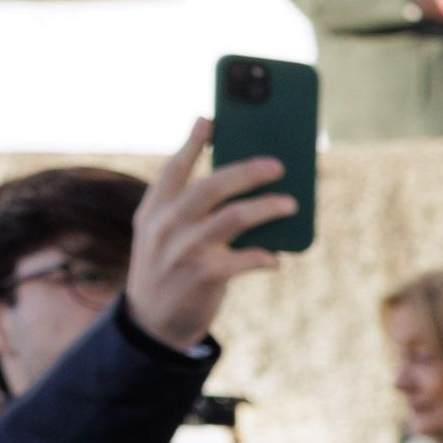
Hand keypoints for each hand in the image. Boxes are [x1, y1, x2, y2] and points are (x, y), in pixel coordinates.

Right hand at [122, 122, 290, 353]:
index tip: (210, 119)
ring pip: (233, 217)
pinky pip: (245, 258)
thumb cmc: (170, 268)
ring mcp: (183, 251)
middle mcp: (165, 226)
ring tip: (291, 204)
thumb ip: (189, 209)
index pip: (173, 169)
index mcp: (153, 211)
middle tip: (277, 165)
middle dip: (246, 172)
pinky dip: (265, 256)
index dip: (192, 143)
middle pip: (211, 186)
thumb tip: (241, 182)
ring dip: (267, 208)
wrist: (152, 322)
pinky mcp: (204, 276)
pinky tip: (277, 258)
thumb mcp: (164, 236)